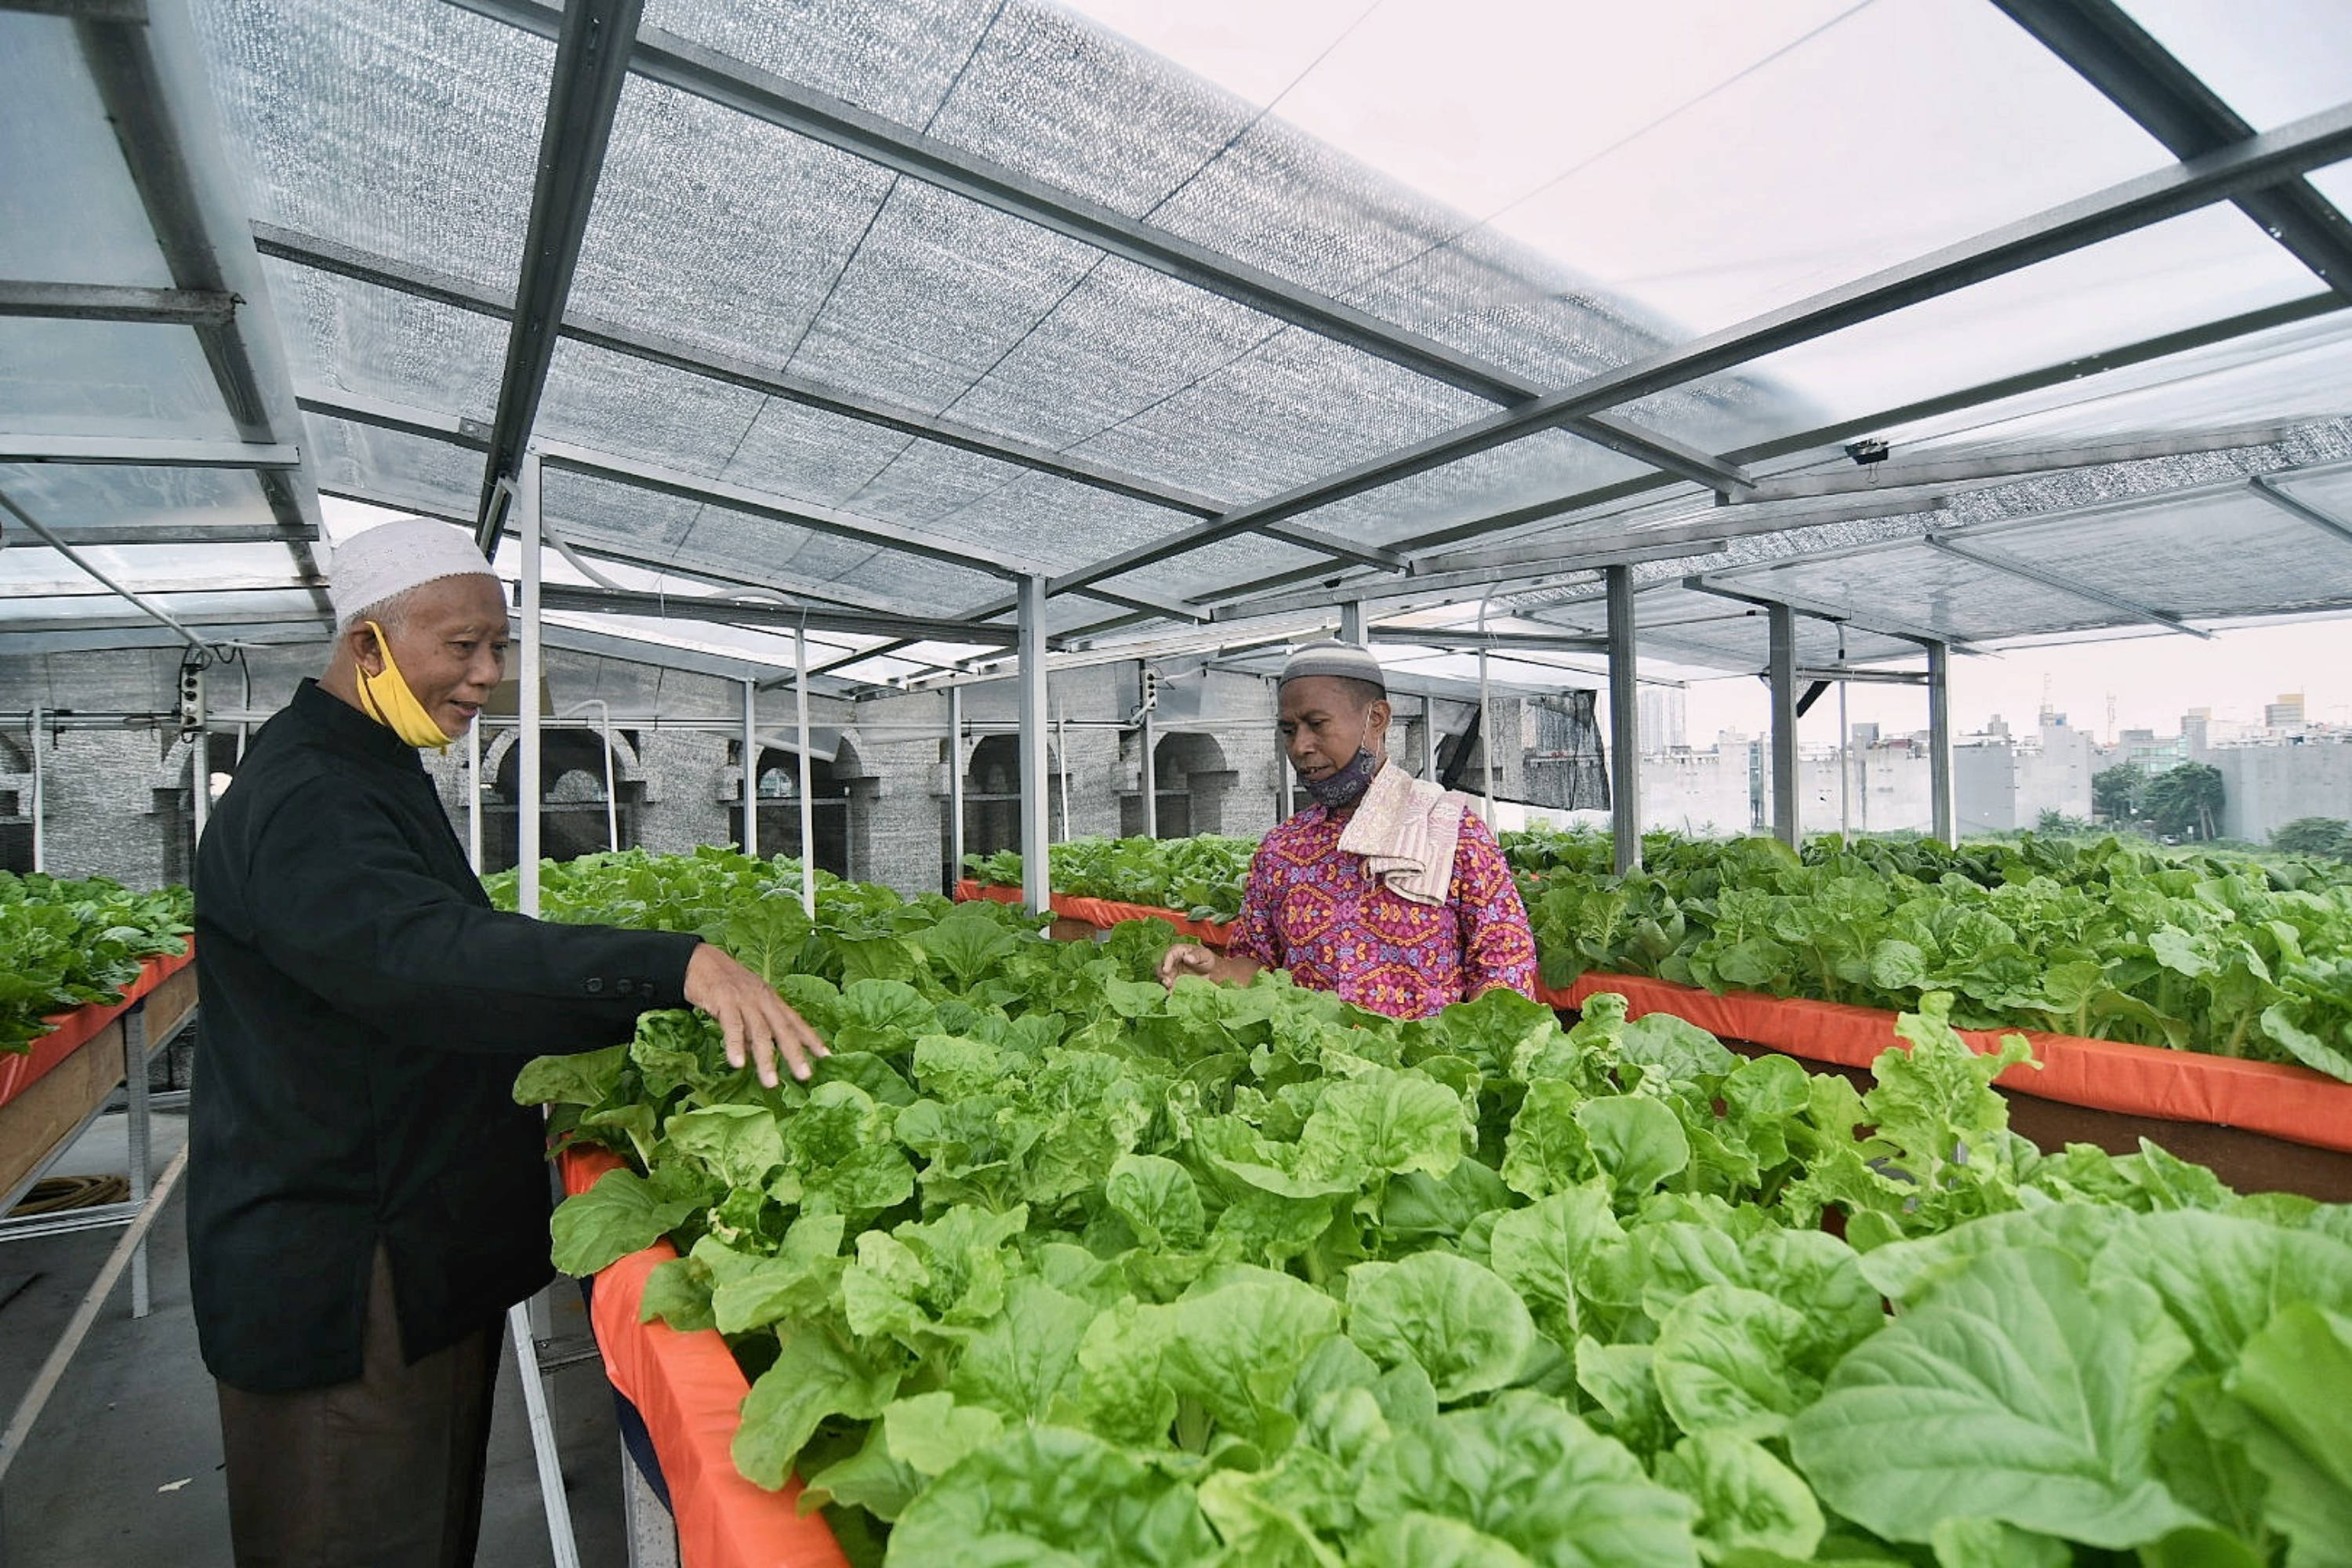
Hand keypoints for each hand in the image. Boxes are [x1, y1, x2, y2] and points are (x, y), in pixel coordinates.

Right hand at [684, 944, 828, 1086]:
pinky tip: (738, 1063)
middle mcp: (763, 999)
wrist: (698, 961)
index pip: (796, 1021)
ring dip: (766, 1059)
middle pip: (783, 1029)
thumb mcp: (746, 1004)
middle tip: (805, 1076)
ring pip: (760, 1032)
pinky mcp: (724, 1000)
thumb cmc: (725, 985)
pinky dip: (736, 1045)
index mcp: (771, 1000)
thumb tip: (758, 1054)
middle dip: (795, 1054)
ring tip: (771, 1082)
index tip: (827, 1056)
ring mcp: (745, 1000)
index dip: (811, 1038)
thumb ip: (754, 1027)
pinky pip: (732, 1026)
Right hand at [1157, 942, 1219, 988]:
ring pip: (1162, 977)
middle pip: (1161, 966)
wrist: (1209, 971)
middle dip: (1162, 975)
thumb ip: (1197, 956)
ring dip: (1164, 984)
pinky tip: (1172, 994)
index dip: (1166, 962)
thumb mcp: (1205, 955)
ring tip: (1170, 991)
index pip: (1169, 954)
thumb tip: (1187, 958)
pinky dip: (1168, 990)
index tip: (1166, 970)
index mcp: (1177, 951)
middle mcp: (1170, 961)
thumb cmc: (1205, 959)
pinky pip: (1167, 985)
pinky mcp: (1172, 981)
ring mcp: (1170, 972)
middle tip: (1168, 983)